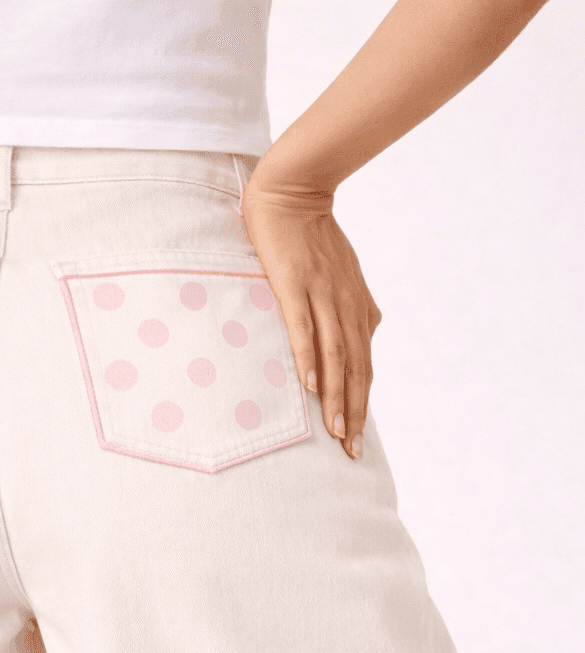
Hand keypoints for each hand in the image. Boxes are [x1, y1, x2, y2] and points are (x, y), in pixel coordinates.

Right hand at [240, 167, 380, 459]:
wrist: (295, 191)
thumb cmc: (314, 234)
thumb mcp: (344, 274)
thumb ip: (356, 306)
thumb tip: (369, 332)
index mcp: (355, 308)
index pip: (362, 366)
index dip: (362, 404)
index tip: (357, 440)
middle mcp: (345, 306)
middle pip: (354, 369)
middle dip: (354, 412)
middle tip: (352, 450)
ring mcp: (320, 296)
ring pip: (334, 355)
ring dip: (335, 396)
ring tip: (335, 431)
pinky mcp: (294, 285)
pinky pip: (303, 328)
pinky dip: (308, 357)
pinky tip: (309, 385)